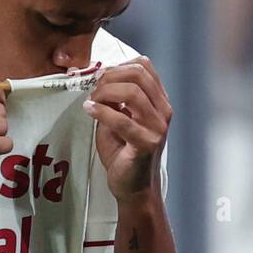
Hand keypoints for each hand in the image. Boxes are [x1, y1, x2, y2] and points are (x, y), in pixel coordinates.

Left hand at [82, 56, 170, 198]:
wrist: (133, 187)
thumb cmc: (124, 152)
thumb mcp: (118, 118)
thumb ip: (113, 99)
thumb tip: (97, 78)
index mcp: (159, 101)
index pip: (144, 66)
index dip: (118, 66)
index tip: (99, 77)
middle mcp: (163, 111)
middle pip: (138, 74)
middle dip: (110, 77)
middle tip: (93, 90)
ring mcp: (157, 127)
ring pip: (132, 93)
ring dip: (105, 92)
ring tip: (91, 101)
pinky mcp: (146, 143)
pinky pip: (122, 120)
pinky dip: (101, 111)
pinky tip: (89, 110)